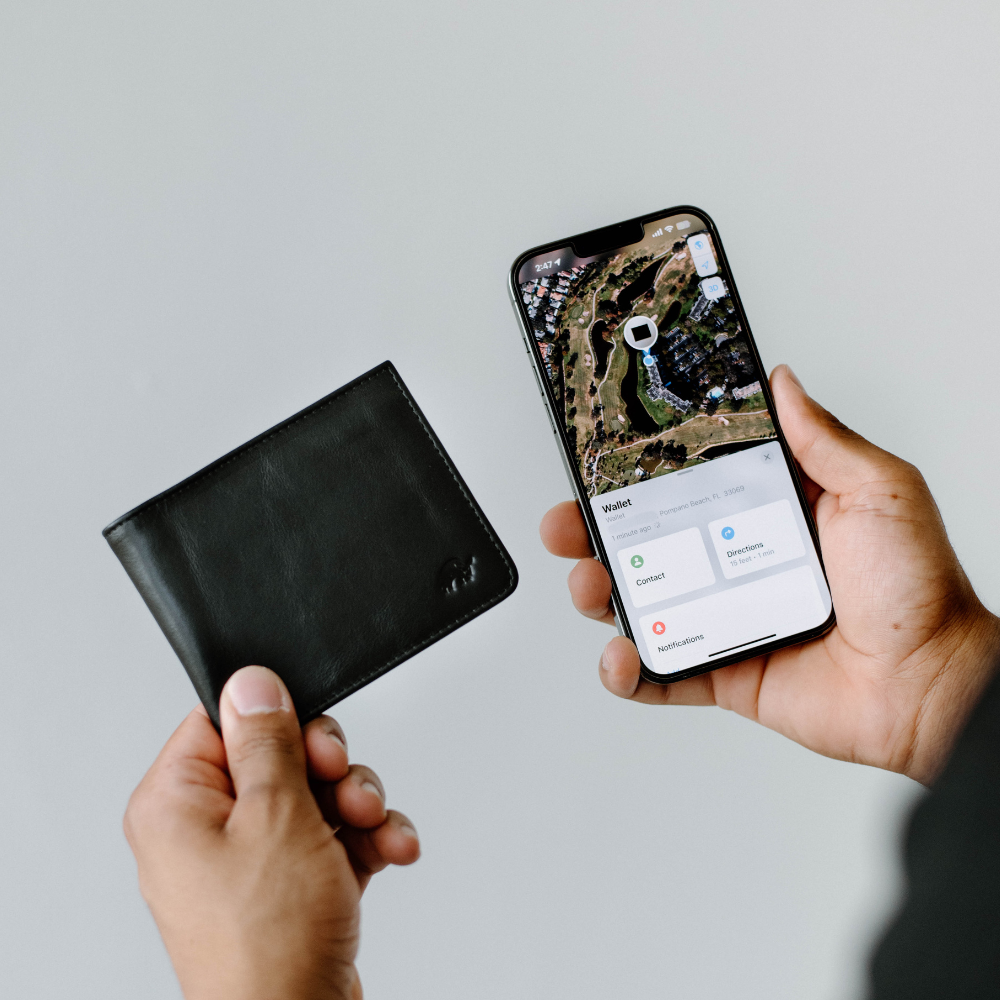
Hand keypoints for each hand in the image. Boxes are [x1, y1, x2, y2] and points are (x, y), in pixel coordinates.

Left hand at [124, 666, 418, 999]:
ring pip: (312, 795)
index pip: (222, 722)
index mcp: (176, 804)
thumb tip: (251, 681)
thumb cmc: (269, 942)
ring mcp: (247, 862)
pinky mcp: (285, 888)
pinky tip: (390, 852)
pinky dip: (363, 840)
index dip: (277, 721)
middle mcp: (204, 830)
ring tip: (372, 826)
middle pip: (278, 756)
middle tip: (344, 784)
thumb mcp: (276, 815)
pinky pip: (327, 838)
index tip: (310, 740)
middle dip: (329, 768)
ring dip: (357, 804)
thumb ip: (267, 741)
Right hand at [541, 365, 999, 784]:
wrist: (930, 688)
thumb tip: (783, 382)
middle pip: (648, 543)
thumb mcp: (878, 490)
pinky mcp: (724, 673)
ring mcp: (726, 620)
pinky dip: (628, 672)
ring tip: (590, 585)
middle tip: (568, 524)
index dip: (638, 476)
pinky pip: (661, 675)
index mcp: (767, 516)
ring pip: (642, 605)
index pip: (686, 487)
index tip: (601, 463)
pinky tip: (620, 657)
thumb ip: (824, 438)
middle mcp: (738, 565)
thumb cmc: (917, 591)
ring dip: (600, 593)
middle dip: (595, 532)